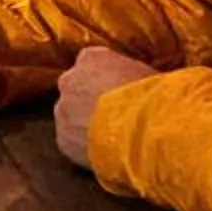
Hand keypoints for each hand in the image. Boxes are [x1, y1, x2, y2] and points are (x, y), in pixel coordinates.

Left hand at [53, 45, 157, 169]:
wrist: (140, 130)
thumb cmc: (149, 98)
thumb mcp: (146, 74)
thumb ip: (129, 74)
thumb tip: (135, 84)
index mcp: (92, 58)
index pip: (91, 63)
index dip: (104, 80)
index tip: (117, 92)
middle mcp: (70, 79)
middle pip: (76, 89)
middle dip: (89, 101)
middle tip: (112, 117)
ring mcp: (63, 109)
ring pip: (70, 116)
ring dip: (84, 124)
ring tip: (109, 138)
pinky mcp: (62, 137)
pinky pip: (71, 140)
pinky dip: (83, 146)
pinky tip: (103, 152)